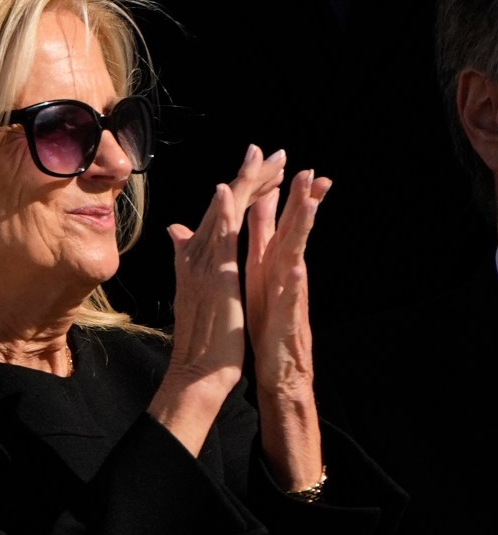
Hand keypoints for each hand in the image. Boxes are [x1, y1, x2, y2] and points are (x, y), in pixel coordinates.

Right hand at [150, 146, 284, 454]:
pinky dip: (222, 213)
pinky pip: (220, 239)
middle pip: (226, 206)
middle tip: (272, 150)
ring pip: (226, 214)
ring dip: (248, 183)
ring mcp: (203, 265)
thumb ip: (186, 257)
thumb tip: (176, 231)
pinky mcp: (214, 278)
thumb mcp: (196, 291)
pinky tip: (229, 189)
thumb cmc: (203, 339)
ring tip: (271, 158)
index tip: (262, 168)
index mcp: (198, 259)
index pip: (223, 214)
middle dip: (251, 176)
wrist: (196, 371)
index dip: (242, 189)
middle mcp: (196, 256)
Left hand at [243, 167, 330, 490]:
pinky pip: (288, 301)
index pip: (272, 224)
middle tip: (313, 172)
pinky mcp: (282, 324)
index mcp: (263, 267)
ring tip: (311, 203)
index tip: (282, 161)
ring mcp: (284, 300)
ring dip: (302, 232)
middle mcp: (278, 279)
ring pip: (294, 259)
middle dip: (301, 203)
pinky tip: (296, 267)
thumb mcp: (238, 282)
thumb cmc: (249, 327)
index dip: (276, 194)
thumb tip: (221, 218)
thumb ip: (236, 249)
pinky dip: (292, 283)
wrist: (254, 374)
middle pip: (290, 234)